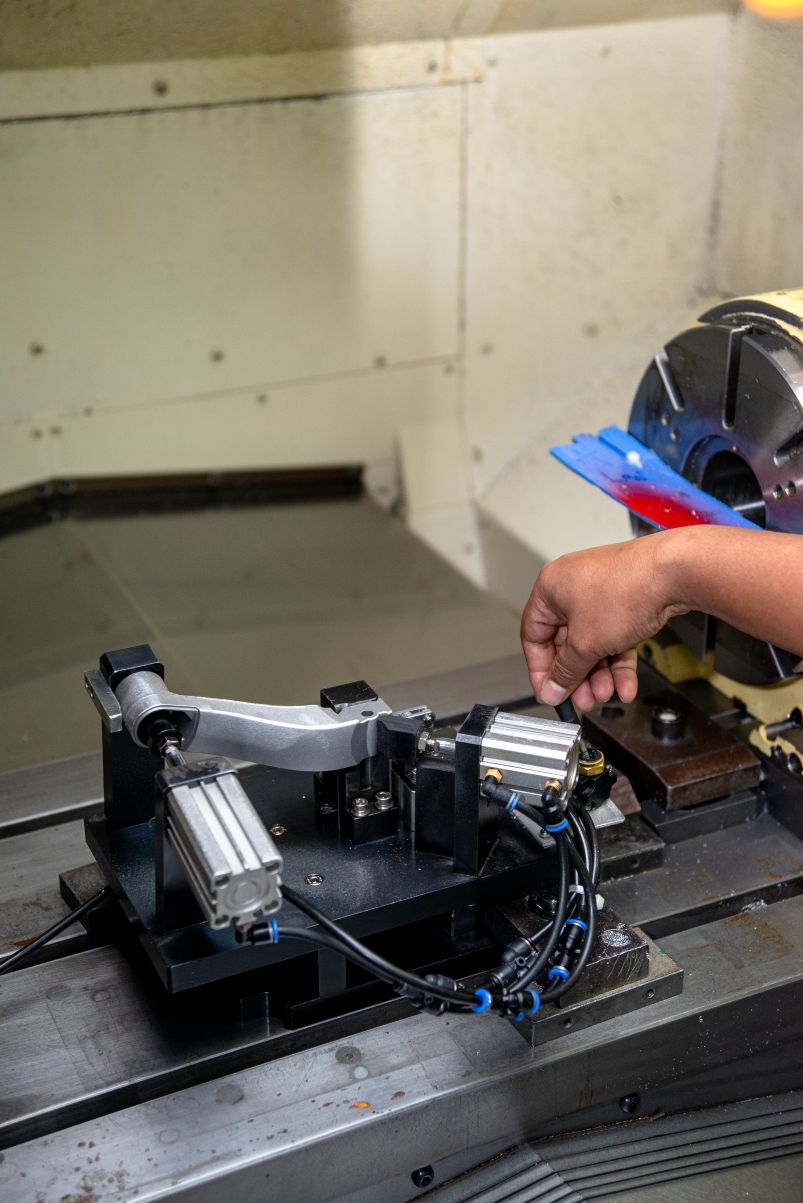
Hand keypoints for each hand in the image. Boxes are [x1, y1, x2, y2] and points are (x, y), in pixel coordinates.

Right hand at [520, 533, 686, 709]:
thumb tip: (552, 687)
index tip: (551, 691)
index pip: (534, 637)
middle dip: (577, 675)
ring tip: (607, 692)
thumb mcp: (586, 643)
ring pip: (592, 642)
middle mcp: (572, 586)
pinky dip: (619, 660)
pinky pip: (614, 635)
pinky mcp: (624, 599)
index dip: (540, 670)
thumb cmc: (627, 589)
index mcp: (550, 587)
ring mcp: (600, 591)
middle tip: (582, 698)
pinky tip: (625, 682)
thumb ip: (565, 670)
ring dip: (599, 672)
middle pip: (566, 642)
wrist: (674, 573)